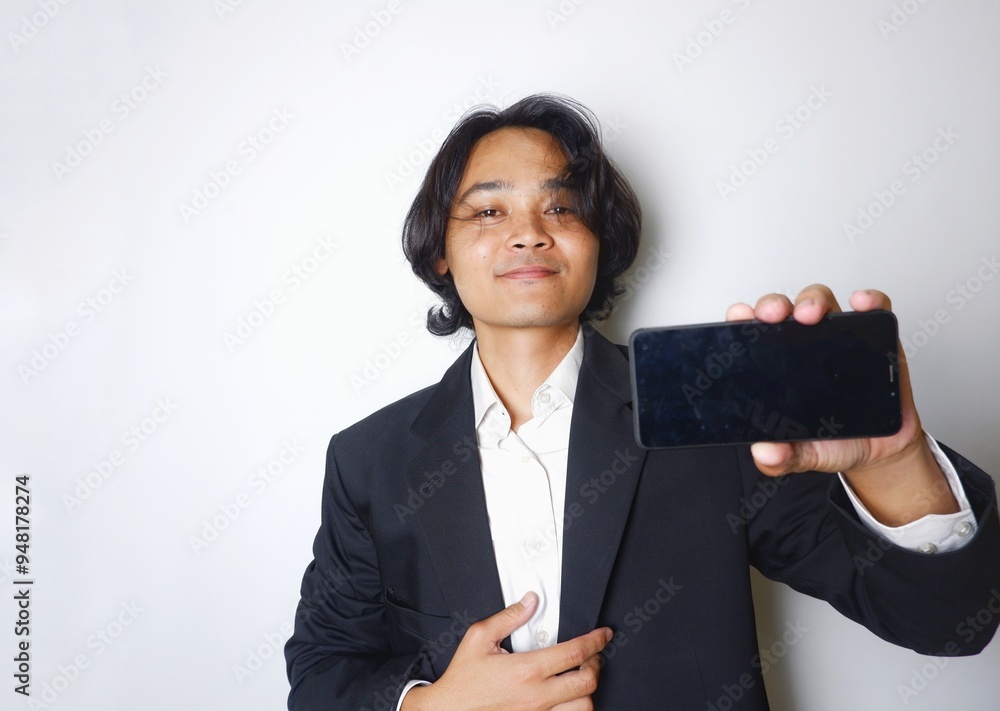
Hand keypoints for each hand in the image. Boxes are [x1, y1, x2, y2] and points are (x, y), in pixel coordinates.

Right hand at [402, 592, 610, 710]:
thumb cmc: (462, 679)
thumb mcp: (479, 638)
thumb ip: (509, 617)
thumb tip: (531, 601)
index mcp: (526, 669)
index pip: (575, 652)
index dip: (596, 640)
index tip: (604, 634)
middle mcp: (537, 696)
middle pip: (588, 682)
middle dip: (597, 664)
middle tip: (593, 655)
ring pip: (584, 707)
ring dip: (588, 690)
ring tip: (581, 677)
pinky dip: (574, 708)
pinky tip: (567, 697)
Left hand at [726, 285, 957, 524]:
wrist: (880, 451)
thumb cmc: (835, 443)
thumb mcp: (804, 454)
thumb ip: (782, 457)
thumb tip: (764, 453)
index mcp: (778, 367)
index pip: (754, 334)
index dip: (744, 320)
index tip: (739, 317)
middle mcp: (805, 347)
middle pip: (785, 310)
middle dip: (775, 305)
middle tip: (774, 316)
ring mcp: (839, 338)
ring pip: (822, 301)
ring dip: (813, 299)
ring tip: (811, 314)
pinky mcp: (875, 337)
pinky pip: (873, 308)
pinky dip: (869, 300)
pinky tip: (862, 304)